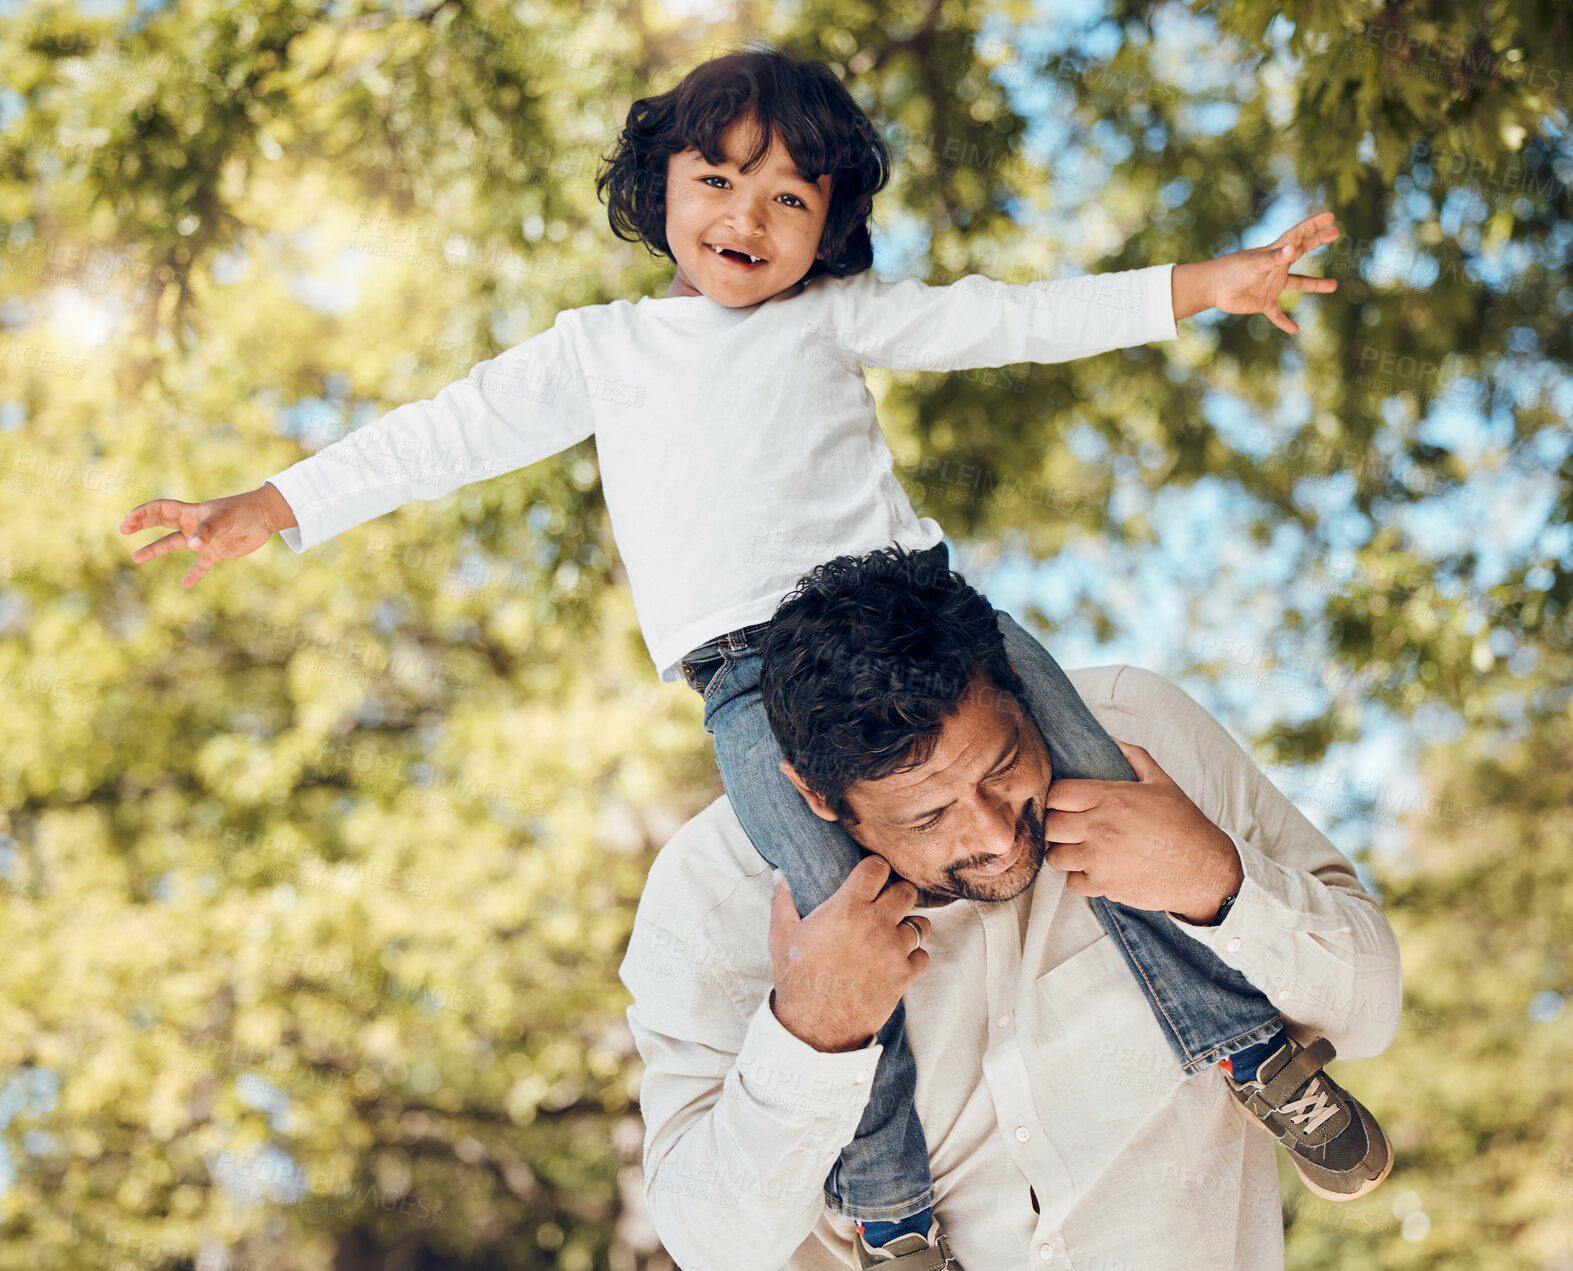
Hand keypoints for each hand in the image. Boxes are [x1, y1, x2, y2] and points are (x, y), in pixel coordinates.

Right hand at [120, 483, 295, 588]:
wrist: (265, 518)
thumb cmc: (244, 512)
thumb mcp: (226, 518)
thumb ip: (208, 529)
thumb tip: (193, 544)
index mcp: (192, 513)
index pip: (161, 510)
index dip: (144, 513)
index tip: (128, 521)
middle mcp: (193, 526)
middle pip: (162, 524)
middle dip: (142, 524)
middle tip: (124, 529)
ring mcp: (203, 540)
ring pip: (174, 545)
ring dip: (154, 550)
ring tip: (135, 557)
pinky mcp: (216, 553)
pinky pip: (201, 566)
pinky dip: (193, 575)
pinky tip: (185, 585)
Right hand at [768, 855, 931, 1052]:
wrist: (814, 1027)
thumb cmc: (797, 979)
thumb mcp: (781, 936)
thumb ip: (782, 900)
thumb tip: (778, 874)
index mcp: (847, 909)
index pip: (878, 867)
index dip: (875, 868)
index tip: (870, 876)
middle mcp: (876, 925)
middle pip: (907, 890)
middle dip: (897, 893)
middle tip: (884, 903)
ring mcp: (893, 951)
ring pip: (921, 924)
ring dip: (908, 926)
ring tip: (892, 933)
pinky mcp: (904, 977)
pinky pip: (923, 956)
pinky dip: (913, 956)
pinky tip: (895, 959)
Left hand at [1040, 740, 1242, 922]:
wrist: (1206, 868)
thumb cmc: (1184, 824)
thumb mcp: (1162, 782)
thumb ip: (1134, 757)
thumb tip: (1111, 739)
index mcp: (1111, 798)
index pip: (1056, 793)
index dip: (1055, 797)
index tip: (1063, 802)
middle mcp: (1100, 828)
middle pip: (1049, 824)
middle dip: (1055, 824)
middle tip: (1069, 826)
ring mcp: (1100, 859)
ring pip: (1054, 855)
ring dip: (1064, 852)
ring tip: (1078, 848)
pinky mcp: (1106, 886)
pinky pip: (1072, 883)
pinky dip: (1079, 878)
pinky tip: (1092, 869)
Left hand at [1171, 211, 1339, 332]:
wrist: (1213, 287)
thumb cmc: (1233, 270)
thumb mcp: (1256, 263)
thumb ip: (1275, 257)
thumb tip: (1294, 249)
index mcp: (1276, 253)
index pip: (1299, 235)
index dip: (1314, 225)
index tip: (1331, 217)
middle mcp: (1276, 267)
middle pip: (1302, 251)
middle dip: (1318, 240)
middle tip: (1336, 232)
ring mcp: (1271, 285)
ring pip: (1298, 283)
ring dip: (1315, 284)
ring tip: (1333, 286)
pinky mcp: (1263, 303)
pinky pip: (1277, 314)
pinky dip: (1285, 322)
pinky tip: (1294, 329)